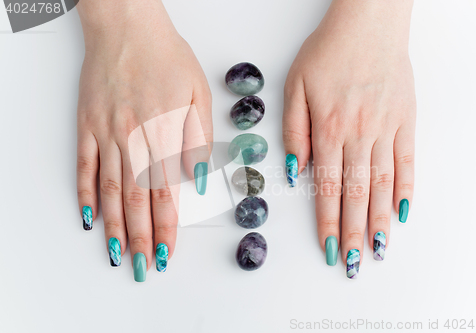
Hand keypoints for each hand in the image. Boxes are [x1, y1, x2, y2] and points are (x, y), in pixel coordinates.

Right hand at [76, 0, 211, 280]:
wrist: (127, 26)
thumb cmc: (166, 57)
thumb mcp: (198, 93)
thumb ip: (198, 139)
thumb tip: (197, 178)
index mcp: (164, 132)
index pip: (166, 192)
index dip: (167, 227)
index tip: (167, 252)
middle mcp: (133, 138)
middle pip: (136, 199)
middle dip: (141, 238)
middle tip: (143, 267)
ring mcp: (106, 132)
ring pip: (110, 189)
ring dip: (114, 226)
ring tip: (117, 255)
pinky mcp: (87, 124)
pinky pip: (84, 165)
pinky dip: (85, 193)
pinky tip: (88, 217)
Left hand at [283, 0, 414, 277]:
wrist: (367, 24)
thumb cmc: (328, 54)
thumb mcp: (295, 88)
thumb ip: (295, 133)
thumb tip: (298, 172)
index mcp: (328, 130)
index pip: (327, 188)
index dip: (328, 222)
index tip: (329, 248)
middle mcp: (358, 136)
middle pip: (356, 194)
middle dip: (354, 232)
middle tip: (355, 263)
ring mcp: (386, 129)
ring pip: (383, 184)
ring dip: (381, 220)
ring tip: (379, 249)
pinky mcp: (406, 121)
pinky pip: (407, 161)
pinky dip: (406, 188)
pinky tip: (404, 212)